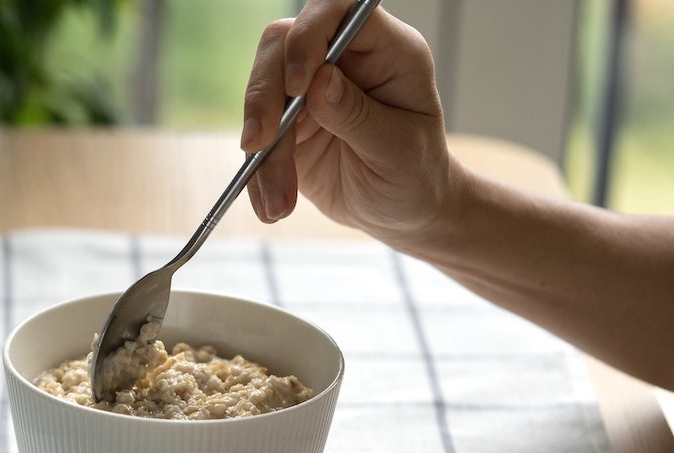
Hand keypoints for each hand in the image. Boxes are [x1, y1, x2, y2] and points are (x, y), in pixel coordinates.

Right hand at [241, 0, 454, 245]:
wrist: (403, 211)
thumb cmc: (417, 175)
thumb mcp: (399, 151)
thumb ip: (359, 114)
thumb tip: (319, 82)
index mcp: (385, 51)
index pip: (338, 11)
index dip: (309, 36)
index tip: (297, 85)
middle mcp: (342, 61)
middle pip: (281, 47)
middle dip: (264, 96)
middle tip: (260, 144)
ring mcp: (309, 90)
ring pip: (261, 94)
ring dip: (262, 151)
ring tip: (280, 204)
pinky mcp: (287, 123)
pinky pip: (257, 137)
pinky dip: (257, 174)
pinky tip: (272, 205)